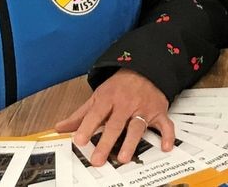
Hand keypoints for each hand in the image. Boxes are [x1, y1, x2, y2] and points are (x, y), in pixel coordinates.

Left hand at [55, 68, 173, 165]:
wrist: (145, 69)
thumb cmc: (120, 86)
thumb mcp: (98, 96)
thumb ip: (80, 115)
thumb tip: (60, 128)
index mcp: (109, 98)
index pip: (96, 114)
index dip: (87, 127)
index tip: (79, 140)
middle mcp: (126, 104)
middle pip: (115, 124)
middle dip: (106, 142)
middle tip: (98, 159)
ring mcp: (143, 108)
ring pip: (137, 126)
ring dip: (131, 142)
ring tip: (123, 157)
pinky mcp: (158, 112)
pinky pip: (165, 124)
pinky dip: (167, 135)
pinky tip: (165, 146)